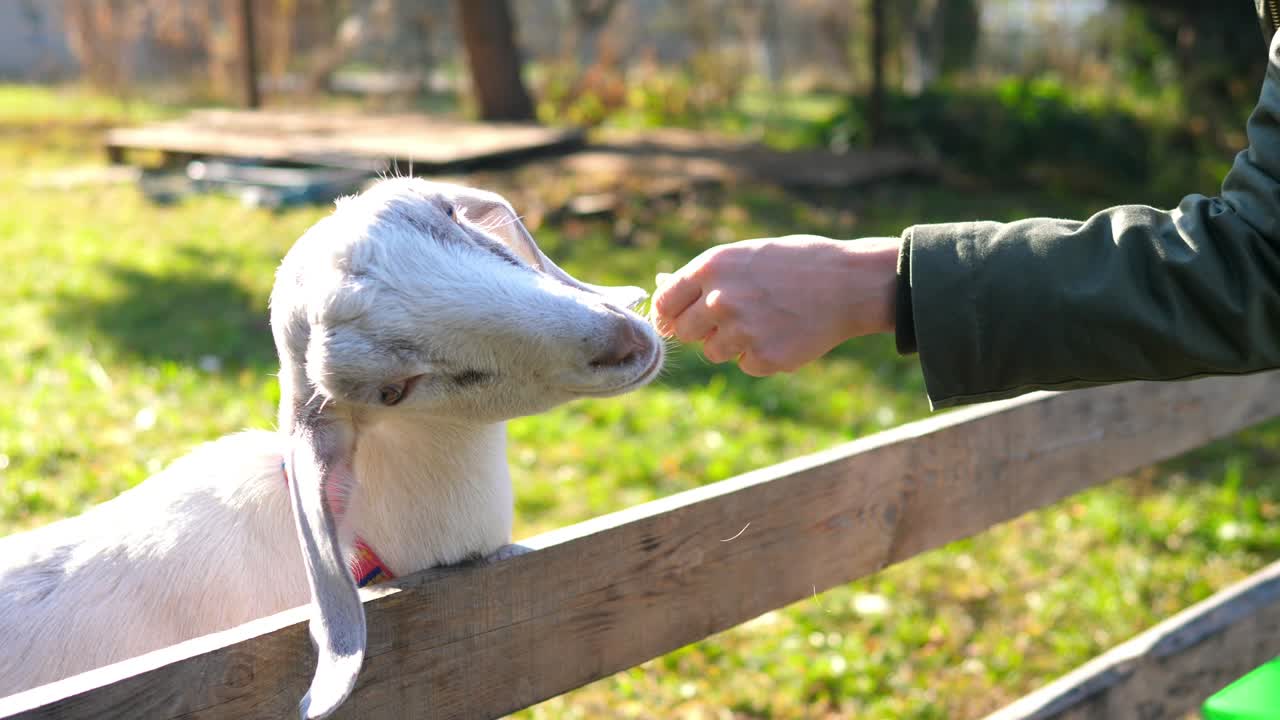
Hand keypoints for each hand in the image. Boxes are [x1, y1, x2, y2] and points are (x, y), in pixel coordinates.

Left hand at [650, 235, 900, 375]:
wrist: (849, 283)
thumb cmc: (796, 263)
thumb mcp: (745, 255)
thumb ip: (704, 275)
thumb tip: (661, 285)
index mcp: (711, 267)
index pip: (664, 304)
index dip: (672, 314)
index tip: (682, 318)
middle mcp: (720, 299)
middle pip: (685, 332)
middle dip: (704, 329)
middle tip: (736, 317)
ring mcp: (741, 331)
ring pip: (713, 352)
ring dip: (732, 344)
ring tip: (766, 321)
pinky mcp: (764, 358)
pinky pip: (745, 365)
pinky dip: (761, 356)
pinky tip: (785, 334)